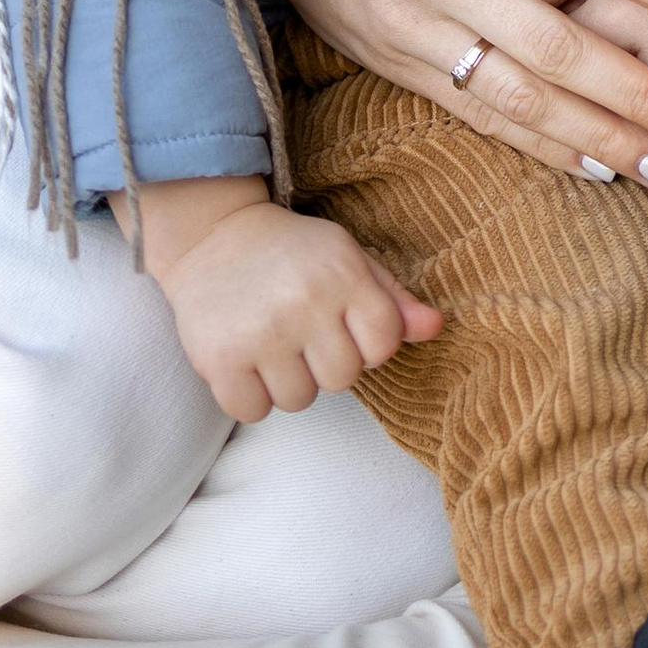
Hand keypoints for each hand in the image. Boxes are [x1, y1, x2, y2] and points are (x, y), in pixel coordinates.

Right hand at [111, 176, 439, 420]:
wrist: (211, 236)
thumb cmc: (292, 253)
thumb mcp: (347, 259)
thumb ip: (392, 298)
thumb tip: (436, 327)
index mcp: (343, 274)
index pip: (384, 345)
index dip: (366, 343)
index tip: (341, 324)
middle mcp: (304, 303)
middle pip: (343, 378)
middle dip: (325, 363)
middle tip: (300, 332)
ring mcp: (261, 333)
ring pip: (299, 400)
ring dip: (287, 382)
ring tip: (272, 344)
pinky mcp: (219, 358)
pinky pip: (253, 411)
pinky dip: (250, 396)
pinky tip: (245, 361)